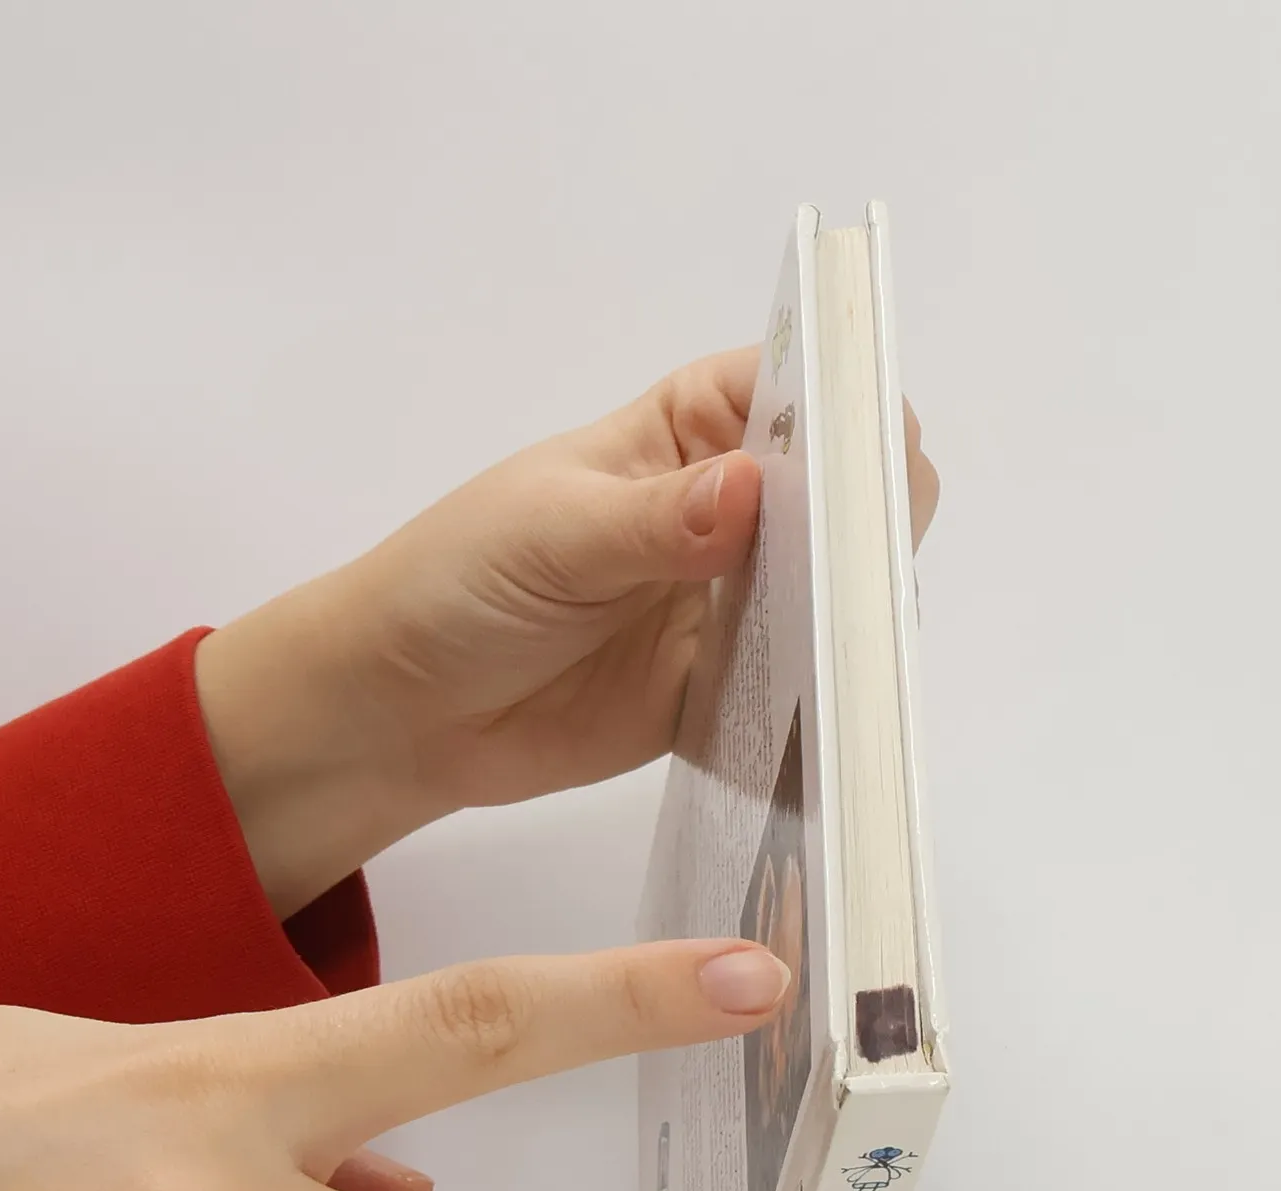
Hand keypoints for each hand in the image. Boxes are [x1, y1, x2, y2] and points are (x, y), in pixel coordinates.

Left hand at [194, 349, 940, 916]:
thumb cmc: (459, 582)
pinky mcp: (729, 691)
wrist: (405, 710)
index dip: (850, 409)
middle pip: (844, 494)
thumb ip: (656, 519)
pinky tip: (844, 710)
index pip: (800, 390)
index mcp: (689, 430)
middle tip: (867, 568)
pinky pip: (801, 687)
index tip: (874, 457)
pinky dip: (826, 695)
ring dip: (858, 613)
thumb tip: (752, 487)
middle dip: (870, 519)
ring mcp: (736, 603)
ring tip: (865, 643)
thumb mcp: (552, 533)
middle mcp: (732, 509)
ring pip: (838, 592)